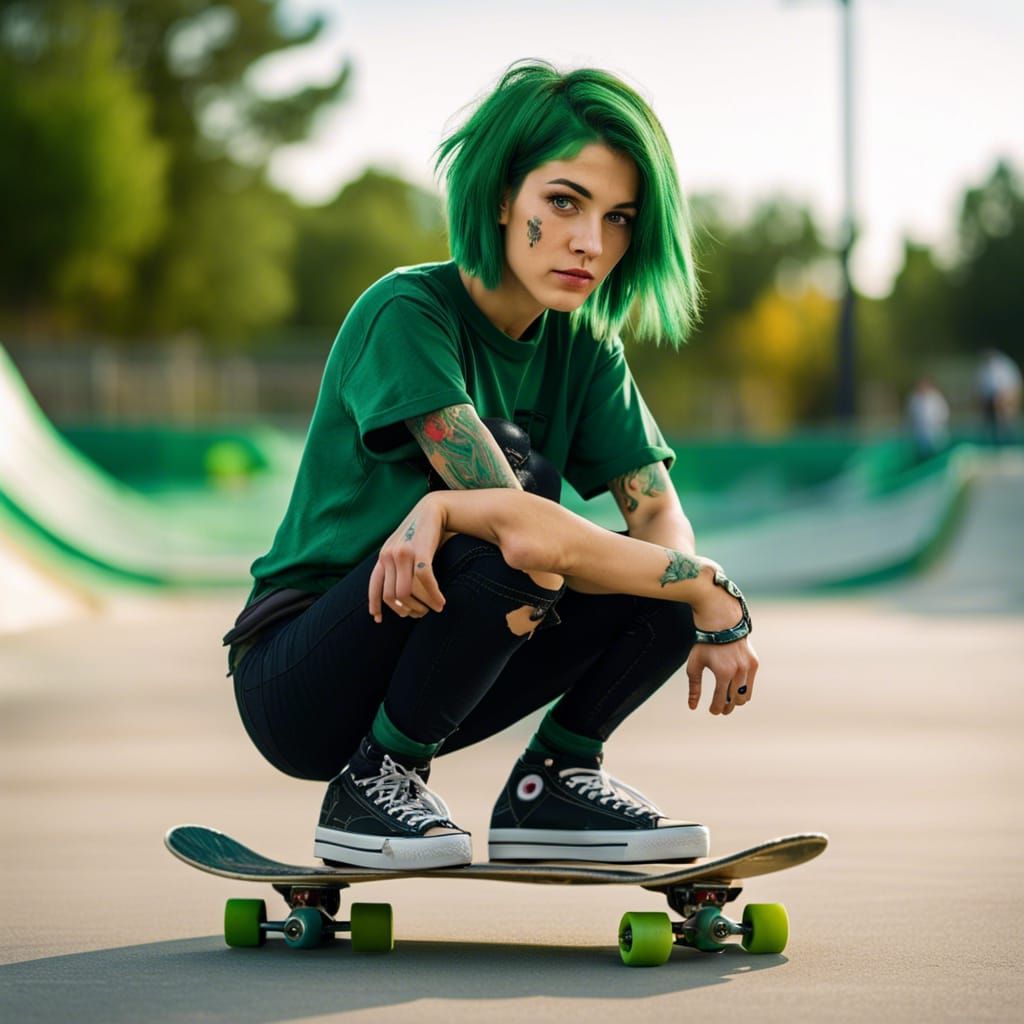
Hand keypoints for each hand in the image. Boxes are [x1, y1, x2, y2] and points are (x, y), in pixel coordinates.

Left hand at [368, 494, 447, 622]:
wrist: (434, 509)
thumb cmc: (422, 533)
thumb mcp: (403, 548)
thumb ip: (398, 567)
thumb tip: (400, 594)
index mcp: (384, 556)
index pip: (374, 586)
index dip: (375, 605)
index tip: (379, 620)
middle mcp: (389, 555)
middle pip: (392, 596)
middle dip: (407, 610)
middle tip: (421, 614)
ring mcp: (403, 553)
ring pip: (407, 593)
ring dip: (422, 606)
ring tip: (434, 609)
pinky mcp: (420, 551)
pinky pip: (424, 581)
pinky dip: (434, 596)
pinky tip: (441, 602)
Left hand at [686, 636, 758, 715]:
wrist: (722, 623)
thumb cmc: (705, 645)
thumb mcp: (695, 665)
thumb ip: (694, 687)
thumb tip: (692, 707)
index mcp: (723, 673)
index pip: (721, 700)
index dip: (716, 709)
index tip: (712, 710)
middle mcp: (739, 671)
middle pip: (735, 701)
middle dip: (727, 707)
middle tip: (720, 708)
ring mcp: (749, 667)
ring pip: (745, 696)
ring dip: (736, 700)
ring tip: (728, 700)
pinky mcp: (754, 663)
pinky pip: (750, 684)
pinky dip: (743, 689)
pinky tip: (734, 687)